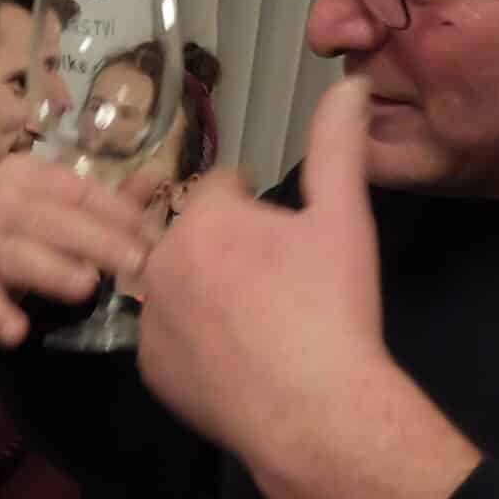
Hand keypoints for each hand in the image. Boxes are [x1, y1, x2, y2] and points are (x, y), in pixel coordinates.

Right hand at [0, 153, 158, 346]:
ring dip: (52, 271)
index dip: (117, 213)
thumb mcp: (64, 203)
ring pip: (17, 255)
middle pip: (49, 220)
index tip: (151, 235)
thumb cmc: (31, 222)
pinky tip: (16, 332)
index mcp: (28, 174)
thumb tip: (157, 179)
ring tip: (86, 287)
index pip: (78, 192)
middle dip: (96, 240)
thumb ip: (109, 201)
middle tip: (136, 263)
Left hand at [136, 78, 389, 458]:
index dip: (252, 203)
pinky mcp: (150, 370)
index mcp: (204, 220)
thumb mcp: (343, 219)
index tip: (278, 229)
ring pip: (176, 287)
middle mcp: (162, 263)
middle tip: (273, 279)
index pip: (219, 188)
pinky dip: (194, 342)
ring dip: (204, 291)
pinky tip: (235, 355)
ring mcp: (150, 321)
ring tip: (257, 318)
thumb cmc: (332, 309)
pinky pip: (168, 340)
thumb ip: (337, 146)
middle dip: (225, 247)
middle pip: (192, 237)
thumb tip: (348, 85)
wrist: (315, 413)